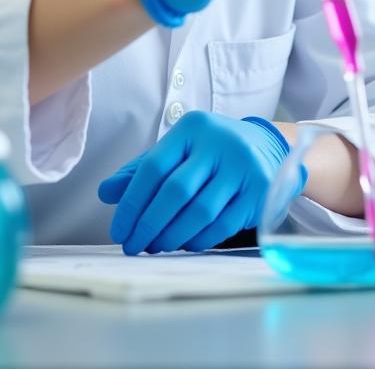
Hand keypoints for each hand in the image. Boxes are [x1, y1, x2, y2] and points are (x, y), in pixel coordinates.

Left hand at [97, 111, 306, 254]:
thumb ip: (142, 170)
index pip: (154, 167)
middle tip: (133, 245)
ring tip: (156, 246)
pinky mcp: (260, 190)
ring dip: (172, 236)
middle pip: (176, 191)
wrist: (268, 148)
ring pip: (200, 211)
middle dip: (149, 225)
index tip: (119, 230)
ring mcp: (244, 166)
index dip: (132, 203)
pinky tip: (185, 243)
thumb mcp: (178, 151)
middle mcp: (220, 143)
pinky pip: (223, 224)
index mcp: (193, 128)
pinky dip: (199, 239)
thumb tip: (105, 192)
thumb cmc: (212, 153)